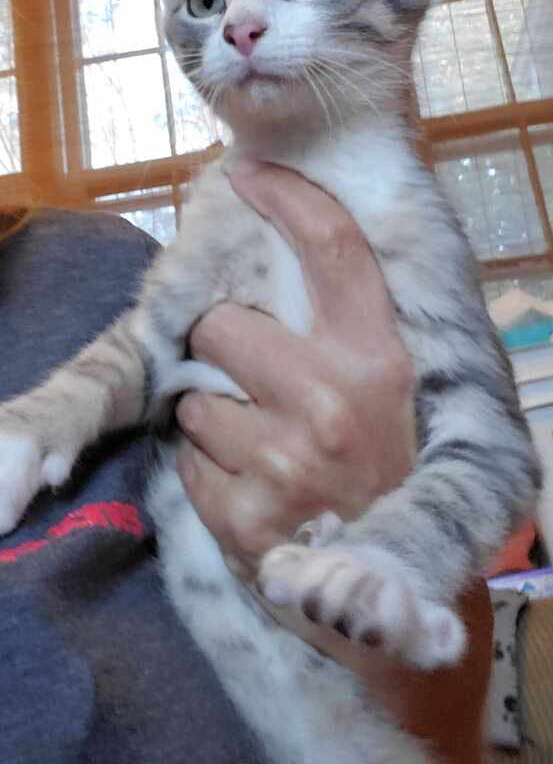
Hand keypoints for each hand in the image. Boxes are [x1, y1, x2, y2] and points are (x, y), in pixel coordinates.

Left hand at [176, 162, 490, 761]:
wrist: (390, 590)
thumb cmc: (392, 472)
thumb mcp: (400, 394)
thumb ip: (360, 330)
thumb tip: (306, 252)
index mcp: (382, 360)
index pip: (333, 249)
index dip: (288, 198)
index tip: (250, 175)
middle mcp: (333, 402)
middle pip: (221, 323)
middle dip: (224, 346)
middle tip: (256, 377)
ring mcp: (283, 462)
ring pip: (194, 396)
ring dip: (215, 415)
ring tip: (263, 446)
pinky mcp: (242, 517)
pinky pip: (184, 457)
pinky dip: (206, 467)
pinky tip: (252, 487)